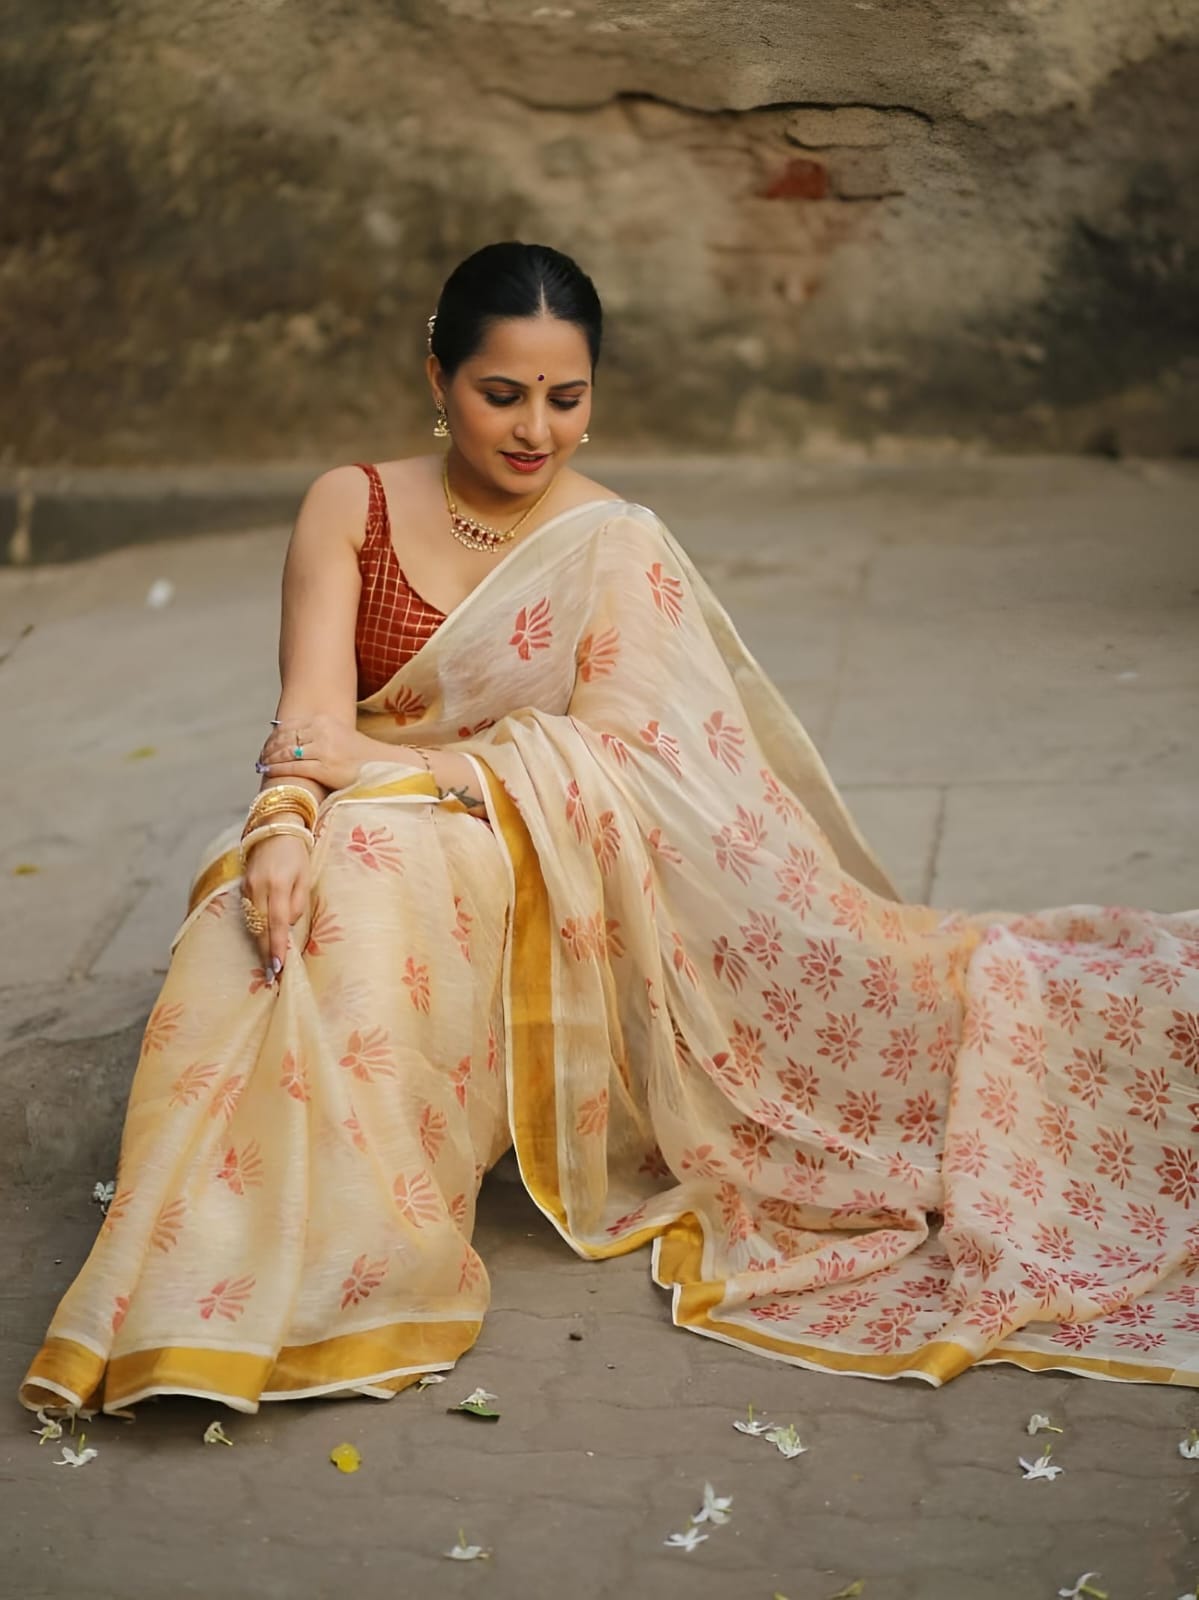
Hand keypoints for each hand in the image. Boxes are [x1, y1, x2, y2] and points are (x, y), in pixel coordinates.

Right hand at [242, 834, 310, 979]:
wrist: (275, 828)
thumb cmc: (296, 855)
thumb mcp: (304, 878)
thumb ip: (296, 904)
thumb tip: (286, 926)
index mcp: (277, 885)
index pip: (276, 923)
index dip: (277, 947)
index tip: (278, 967)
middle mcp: (258, 888)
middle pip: (261, 928)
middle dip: (266, 953)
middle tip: (272, 977)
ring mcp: (247, 888)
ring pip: (253, 923)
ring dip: (260, 945)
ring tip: (267, 967)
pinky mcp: (242, 887)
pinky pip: (249, 914)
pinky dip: (256, 930)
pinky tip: (262, 943)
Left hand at [258, 713, 370, 791]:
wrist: (381, 766)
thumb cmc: (360, 755)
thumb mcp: (338, 735)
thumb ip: (317, 735)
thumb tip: (293, 742)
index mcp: (324, 721)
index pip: (290, 726)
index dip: (274, 736)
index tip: (266, 745)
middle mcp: (322, 732)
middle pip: (285, 738)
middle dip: (269, 748)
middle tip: (260, 756)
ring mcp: (323, 750)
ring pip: (286, 752)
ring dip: (270, 759)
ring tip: (262, 764)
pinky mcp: (324, 768)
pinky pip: (293, 767)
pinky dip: (277, 770)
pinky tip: (269, 772)